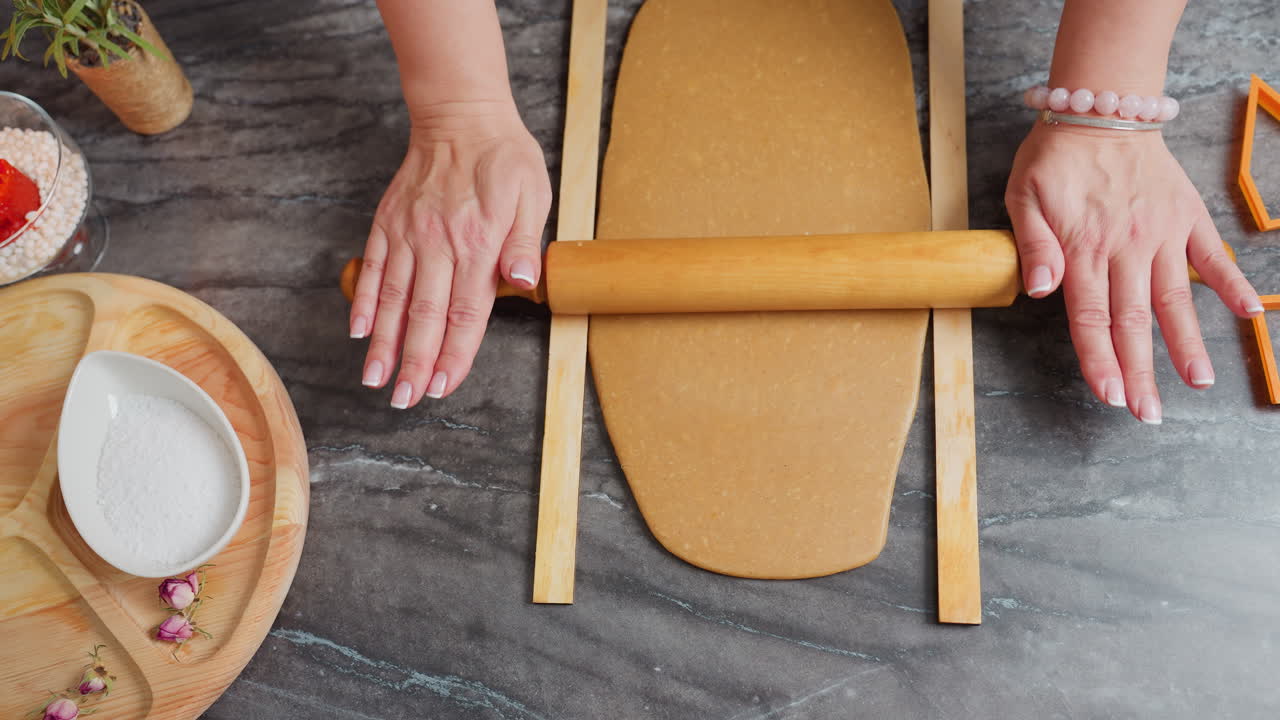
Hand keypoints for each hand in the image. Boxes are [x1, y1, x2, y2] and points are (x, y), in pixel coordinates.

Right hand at [350, 101, 550, 407]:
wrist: (461, 115)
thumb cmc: (505, 159)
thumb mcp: (534, 196)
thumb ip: (524, 244)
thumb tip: (526, 285)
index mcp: (479, 244)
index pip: (467, 313)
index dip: (455, 354)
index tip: (443, 386)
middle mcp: (440, 244)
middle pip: (426, 316)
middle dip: (415, 362)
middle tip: (404, 399)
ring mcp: (409, 234)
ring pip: (395, 299)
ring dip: (384, 343)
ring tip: (375, 379)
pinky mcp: (389, 222)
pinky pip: (374, 267)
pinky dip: (366, 301)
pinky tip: (359, 332)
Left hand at [1005, 123, 1262, 423]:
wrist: (1102, 108)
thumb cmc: (1053, 158)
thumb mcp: (1022, 197)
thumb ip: (1032, 247)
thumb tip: (1039, 292)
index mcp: (1082, 249)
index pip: (1090, 317)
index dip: (1099, 359)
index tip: (1110, 395)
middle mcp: (1125, 248)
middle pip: (1132, 321)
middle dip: (1139, 371)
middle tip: (1147, 414)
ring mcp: (1160, 234)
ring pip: (1174, 298)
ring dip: (1186, 343)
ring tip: (1199, 383)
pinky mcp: (1186, 218)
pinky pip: (1212, 255)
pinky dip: (1231, 283)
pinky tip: (1247, 315)